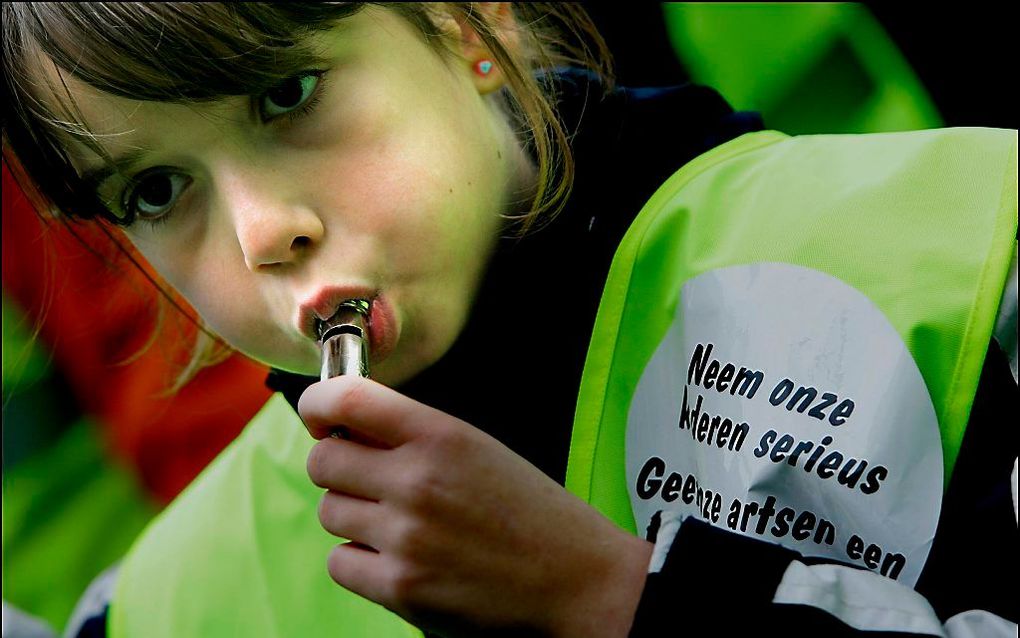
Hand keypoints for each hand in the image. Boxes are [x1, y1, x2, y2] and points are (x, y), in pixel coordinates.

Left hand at [299, 376, 651, 636]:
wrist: (575, 580)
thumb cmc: (530, 513)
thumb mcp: (479, 450)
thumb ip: (413, 435)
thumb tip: (344, 428)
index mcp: (441, 435)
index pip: (347, 398)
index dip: (318, 404)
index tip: (319, 416)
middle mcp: (418, 480)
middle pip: (323, 461)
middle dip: (337, 469)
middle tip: (368, 481)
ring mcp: (406, 536)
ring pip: (330, 512)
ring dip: (354, 517)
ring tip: (400, 525)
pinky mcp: (401, 587)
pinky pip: (340, 562)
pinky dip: (361, 561)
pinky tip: (400, 559)